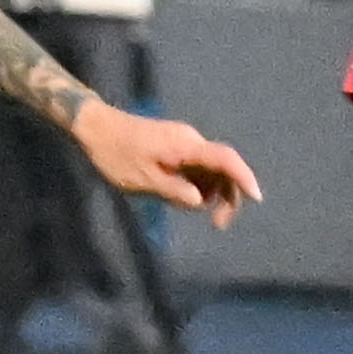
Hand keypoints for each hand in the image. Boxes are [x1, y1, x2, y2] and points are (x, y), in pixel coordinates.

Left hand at [72, 102, 260, 227]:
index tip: (256, 197)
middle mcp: (191, 141)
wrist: (96, 128)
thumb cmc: (116, 155)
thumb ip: (174, 192)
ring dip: (207, 191)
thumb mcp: (143, 181)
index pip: (225, 159)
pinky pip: (196, 167)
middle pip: (223, 168)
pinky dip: (194, 183)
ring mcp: (184, 143)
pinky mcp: (176, 147)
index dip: (244, 178)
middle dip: (226, 196)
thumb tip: (201, 202)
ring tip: (178, 204)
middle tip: (218, 225)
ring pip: (210, 170)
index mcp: (186, 147)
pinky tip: (173, 193)